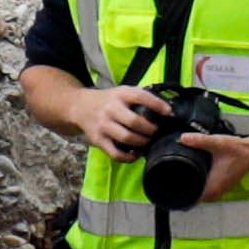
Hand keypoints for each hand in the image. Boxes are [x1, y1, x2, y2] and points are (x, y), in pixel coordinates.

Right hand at [58, 82, 177, 154]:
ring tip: (147, 142)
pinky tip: (135, 154)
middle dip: (150, 129)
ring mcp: (103, 125)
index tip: (168, 113)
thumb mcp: (123, 92)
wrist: (80, 106)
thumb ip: (141, 98)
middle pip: (134, 121)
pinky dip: (128, 157)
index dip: (157, 105)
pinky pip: (115, 153)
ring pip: (126, 138)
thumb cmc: (109, 101)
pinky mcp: (98, 139)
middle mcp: (111, 109)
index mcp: (120, 95)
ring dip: (142, 143)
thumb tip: (167, 112)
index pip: (141, 97)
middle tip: (156, 132)